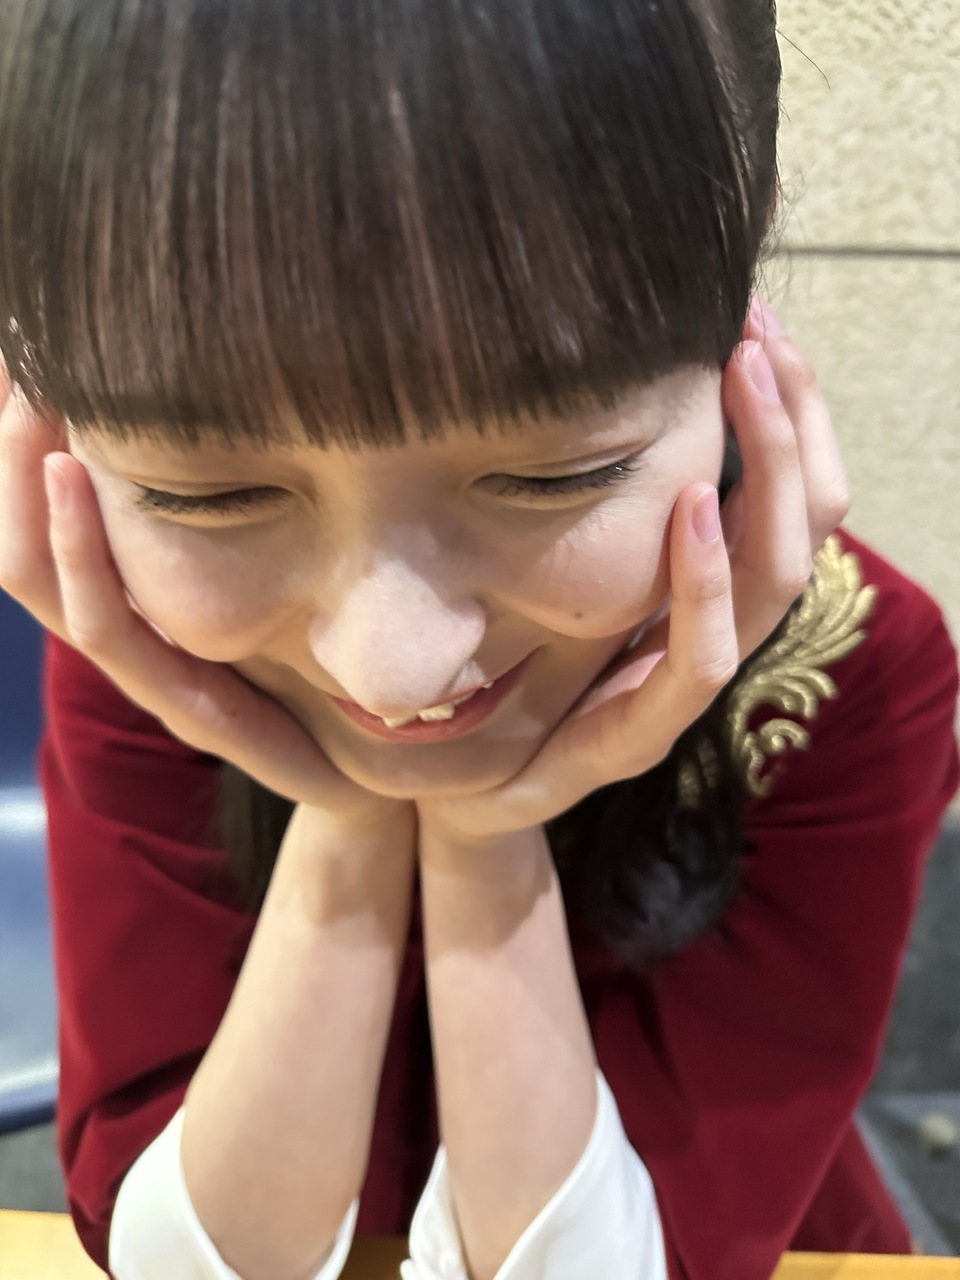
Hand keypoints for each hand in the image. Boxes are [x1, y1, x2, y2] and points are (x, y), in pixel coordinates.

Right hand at [0, 363, 404, 826]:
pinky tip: (72, 470)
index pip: (51, 514)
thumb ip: (244, 503)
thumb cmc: (324, 658)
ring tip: (22, 398)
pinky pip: (108, 623)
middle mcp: (128, 632)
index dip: (21, 444)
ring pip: (44, 575)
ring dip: (23, 481)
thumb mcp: (277, 562)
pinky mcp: (185, 704)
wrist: (382, 762)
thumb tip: (242, 400)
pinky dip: (79, 548)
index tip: (19, 354)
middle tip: (9, 356)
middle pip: (26, 538)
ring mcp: (148, 671)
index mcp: (138, 600)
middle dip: (9, 448)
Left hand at [415, 295, 849, 846]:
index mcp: (706, 589)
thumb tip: (595, 380)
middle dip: (793, 422)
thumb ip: (595, 492)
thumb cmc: (511, 665)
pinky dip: (704, 581)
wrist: (456, 787)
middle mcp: (711, 631)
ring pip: (773, 583)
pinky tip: (693, 503)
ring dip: (769, 475)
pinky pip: (698, 663)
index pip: (794, 496)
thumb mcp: (556, 558)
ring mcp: (678, 690)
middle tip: (762, 331)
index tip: (759, 322)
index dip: (794, 413)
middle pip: (805, 526)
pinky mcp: (634, 738)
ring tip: (748, 383)